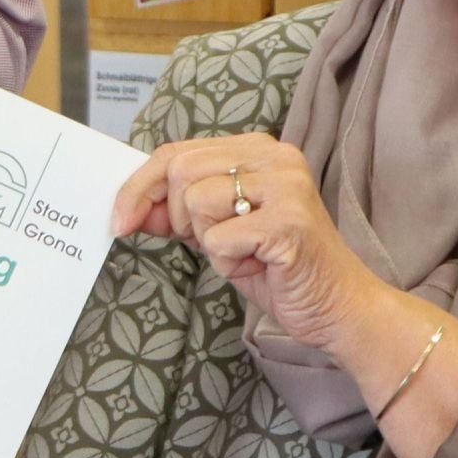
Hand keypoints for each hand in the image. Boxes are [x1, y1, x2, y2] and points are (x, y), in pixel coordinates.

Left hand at [112, 135, 387, 352]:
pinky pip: (219, 239)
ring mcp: (285, 186)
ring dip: (209, 242)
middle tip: (212, 244)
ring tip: (246, 252)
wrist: (338, 308)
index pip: (176, 152)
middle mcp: (274, 156)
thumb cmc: (277, 268)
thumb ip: (178, 212)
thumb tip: (130, 207)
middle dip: (177, 218)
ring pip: (196, 201)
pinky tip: (260, 265)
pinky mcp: (288, 221)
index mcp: (257, 149)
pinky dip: (228, 262)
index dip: (139, 187)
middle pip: (179, 170)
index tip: (119, 221)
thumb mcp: (218, 232)